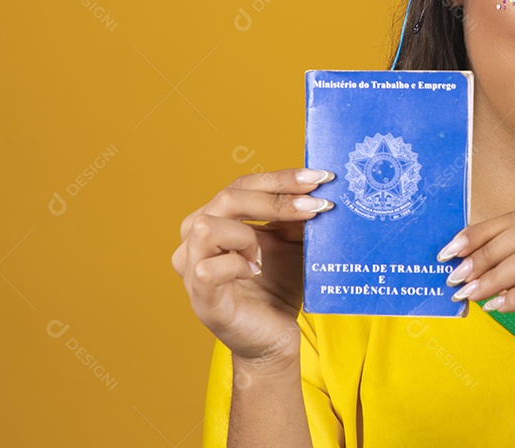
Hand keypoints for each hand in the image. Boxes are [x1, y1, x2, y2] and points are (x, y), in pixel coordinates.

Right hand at [171, 168, 335, 369]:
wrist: (274, 337)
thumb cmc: (279, 285)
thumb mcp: (294, 242)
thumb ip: (298, 215)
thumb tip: (319, 188)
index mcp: (217, 217)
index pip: (244, 184)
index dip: (281, 178)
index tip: (321, 177)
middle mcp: (196, 237)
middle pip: (228, 197)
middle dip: (277, 198)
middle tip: (318, 205)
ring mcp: (192, 267)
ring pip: (207, 226)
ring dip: (247, 235)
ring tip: (267, 254)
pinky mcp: (199, 297)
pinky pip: (208, 268)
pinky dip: (237, 265)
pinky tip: (256, 271)